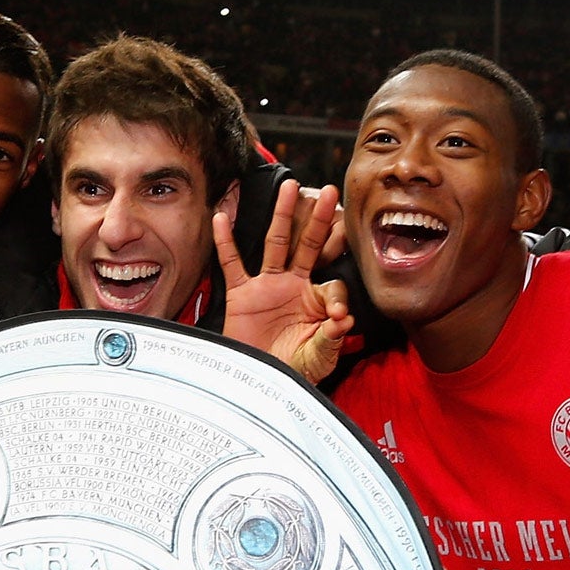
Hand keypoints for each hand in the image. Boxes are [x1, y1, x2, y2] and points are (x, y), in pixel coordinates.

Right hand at [216, 179, 353, 384]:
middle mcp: (293, 286)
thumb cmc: (292, 370)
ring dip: (283, 215)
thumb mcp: (318, 357)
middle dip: (320, 219)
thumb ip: (331, 338)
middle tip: (330, 193)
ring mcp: (267, 287)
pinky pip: (232, 264)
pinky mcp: (241, 294)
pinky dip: (226, 241)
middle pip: (309, 245)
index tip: (339, 317)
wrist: (260, 383)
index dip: (338, 299)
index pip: (333, 286)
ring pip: (276, 243)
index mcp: (315, 301)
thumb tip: (345, 318)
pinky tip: (224, 217)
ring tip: (290, 186)